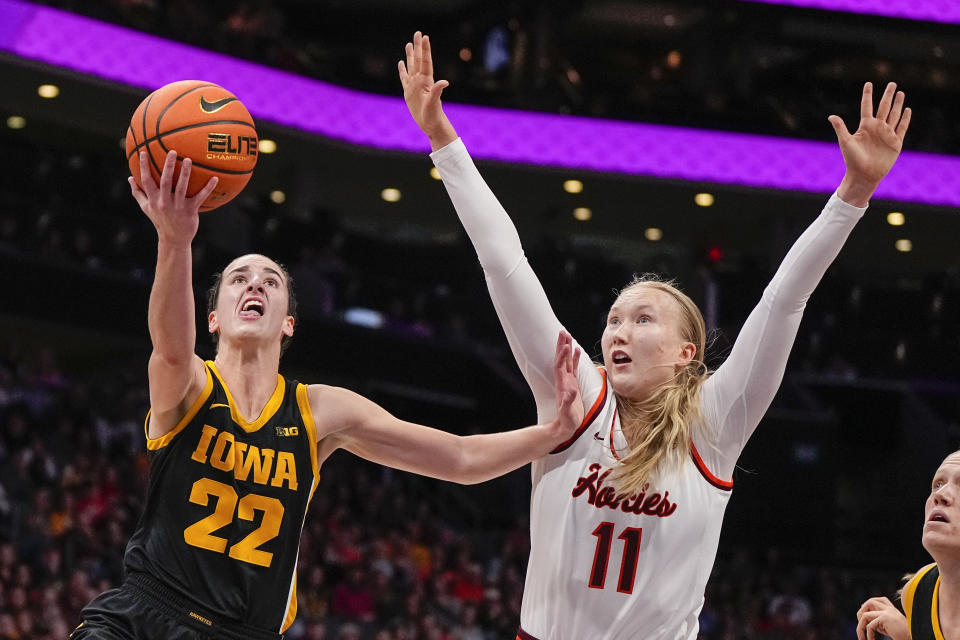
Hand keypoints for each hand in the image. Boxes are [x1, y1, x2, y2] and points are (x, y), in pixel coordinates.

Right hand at [129, 150, 218, 244]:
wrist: (173, 238)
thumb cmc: (160, 220)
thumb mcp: (146, 208)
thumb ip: (138, 193)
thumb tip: (129, 178)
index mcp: (153, 199)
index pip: (146, 180)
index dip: (144, 167)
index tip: (143, 152)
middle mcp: (164, 202)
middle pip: (165, 181)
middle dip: (168, 166)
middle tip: (172, 151)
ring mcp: (178, 206)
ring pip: (182, 187)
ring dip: (185, 173)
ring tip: (189, 160)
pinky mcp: (190, 211)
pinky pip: (200, 197)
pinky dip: (208, 188)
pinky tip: (215, 178)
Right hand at [398, 31, 457, 150]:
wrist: (430, 124)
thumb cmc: (433, 115)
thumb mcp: (434, 103)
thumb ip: (437, 91)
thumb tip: (445, 82)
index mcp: (426, 81)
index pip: (425, 62)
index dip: (425, 49)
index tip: (425, 36)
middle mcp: (420, 80)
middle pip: (418, 60)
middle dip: (418, 46)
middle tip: (417, 32)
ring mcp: (414, 85)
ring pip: (411, 66)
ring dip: (411, 55)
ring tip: (409, 43)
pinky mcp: (408, 92)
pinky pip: (404, 78)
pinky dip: (402, 70)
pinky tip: (401, 62)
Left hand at [548, 330, 583, 442]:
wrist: (565, 427)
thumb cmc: (566, 421)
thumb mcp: (567, 413)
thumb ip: (567, 402)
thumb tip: (569, 391)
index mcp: (562, 385)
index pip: (561, 367)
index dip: (563, 356)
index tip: (566, 345)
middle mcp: (563, 381)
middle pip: (561, 359)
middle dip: (561, 345)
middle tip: (563, 332)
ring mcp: (567, 381)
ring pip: (566, 361)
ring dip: (566, 348)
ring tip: (568, 335)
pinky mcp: (572, 384)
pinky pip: (573, 367)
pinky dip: (574, 358)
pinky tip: (576, 349)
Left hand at [829, 82, 911, 206]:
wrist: (864, 175)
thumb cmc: (852, 160)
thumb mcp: (846, 142)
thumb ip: (840, 128)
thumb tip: (831, 116)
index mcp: (865, 126)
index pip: (867, 106)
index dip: (868, 95)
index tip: (869, 83)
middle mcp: (877, 128)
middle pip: (884, 107)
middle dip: (888, 95)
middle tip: (892, 83)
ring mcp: (887, 134)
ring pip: (894, 115)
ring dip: (897, 104)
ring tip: (900, 93)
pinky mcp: (895, 142)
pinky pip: (901, 127)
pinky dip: (905, 118)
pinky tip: (907, 109)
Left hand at [856, 596, 909, 639]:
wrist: (914, 638)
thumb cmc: (903, 636)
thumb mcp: (888, 627)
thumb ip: (878, 621)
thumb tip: (864, 621)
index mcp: (891, 609)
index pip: (875, 601)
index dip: (866, 608)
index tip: (865, 621)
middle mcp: (890, 608)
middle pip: (869, 602)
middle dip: (860, 613)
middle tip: (861, 627)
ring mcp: (887, 612)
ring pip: (864, 615)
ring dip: (860, 627)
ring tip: (862, 638)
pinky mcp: (885, 618)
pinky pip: (870, 626)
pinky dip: (868, 635)